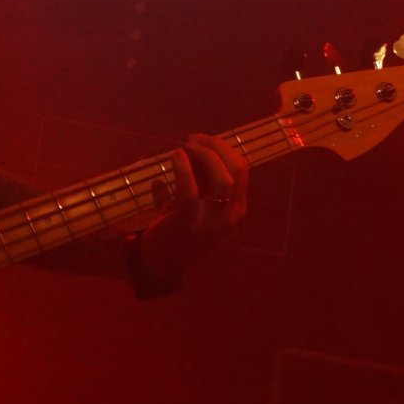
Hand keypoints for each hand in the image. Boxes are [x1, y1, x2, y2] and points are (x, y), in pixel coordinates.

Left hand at [140, 134, 249, 278]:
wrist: (160, 265)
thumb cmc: (177, 230)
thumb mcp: (194, 205)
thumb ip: (196, 181)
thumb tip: (190, 149)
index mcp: (236, 209)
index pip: (242, 170)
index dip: (224, 148)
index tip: (204, 140)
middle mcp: (230, 215)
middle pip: (237, 169)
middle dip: (218, 146)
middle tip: (193, 138)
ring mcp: (212, 221)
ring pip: (223, 179)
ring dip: (206, 154)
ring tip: (186, 145)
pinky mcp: (188, 223)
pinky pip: (190, 191)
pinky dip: (183, 169)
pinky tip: (176, 156)